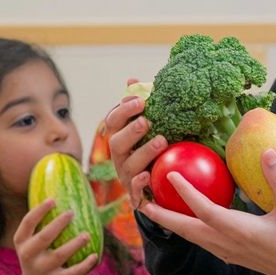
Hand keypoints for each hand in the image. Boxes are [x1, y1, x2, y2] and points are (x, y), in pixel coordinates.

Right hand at [14, 199, 98, 274]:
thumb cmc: (40, 262)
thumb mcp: (32, 247)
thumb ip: (41, 228)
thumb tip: (63, 199)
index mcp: (22, 244)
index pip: (27, 223)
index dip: (39, 210)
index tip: (53, 200)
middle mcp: (29, 257)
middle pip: (44, 237)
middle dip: (58, 224)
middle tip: (71, 213)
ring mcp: (42, 271)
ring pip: (60, 255)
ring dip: (75, 244)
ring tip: (86, 234)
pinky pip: (73, 272)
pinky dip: (85, 264)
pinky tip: (94, 255)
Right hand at [104, 81, 167, 209]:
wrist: (161, 187)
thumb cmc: (154, 149)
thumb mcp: (151, 126)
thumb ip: (142, 105)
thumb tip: (131, 79)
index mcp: (120, 138)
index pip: (113, 121)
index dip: (124, 110)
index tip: (141, 100)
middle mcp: (120, 157)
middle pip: (116, 142)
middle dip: (131, 131)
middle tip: (147, 120)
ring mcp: (126, 176)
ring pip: (129, 165)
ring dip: (144, 152)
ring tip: (162, 141)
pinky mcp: (136, 195)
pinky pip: (134, 190)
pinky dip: (139, 182)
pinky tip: (149, 174)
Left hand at [139, 148, 275, 274]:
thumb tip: (267, 151)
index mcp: (239, 231)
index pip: (204, 210)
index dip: (185, 192)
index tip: (170, 174)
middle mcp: (227, 244)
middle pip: (186, 230)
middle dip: (162, 217)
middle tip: (141, 202)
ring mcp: (227, 252)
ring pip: (191, 238)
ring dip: (171, 224)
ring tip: (155, 210)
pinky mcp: (231, 255)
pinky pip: (201, 241)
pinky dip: (187, 229)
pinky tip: (185, 218)